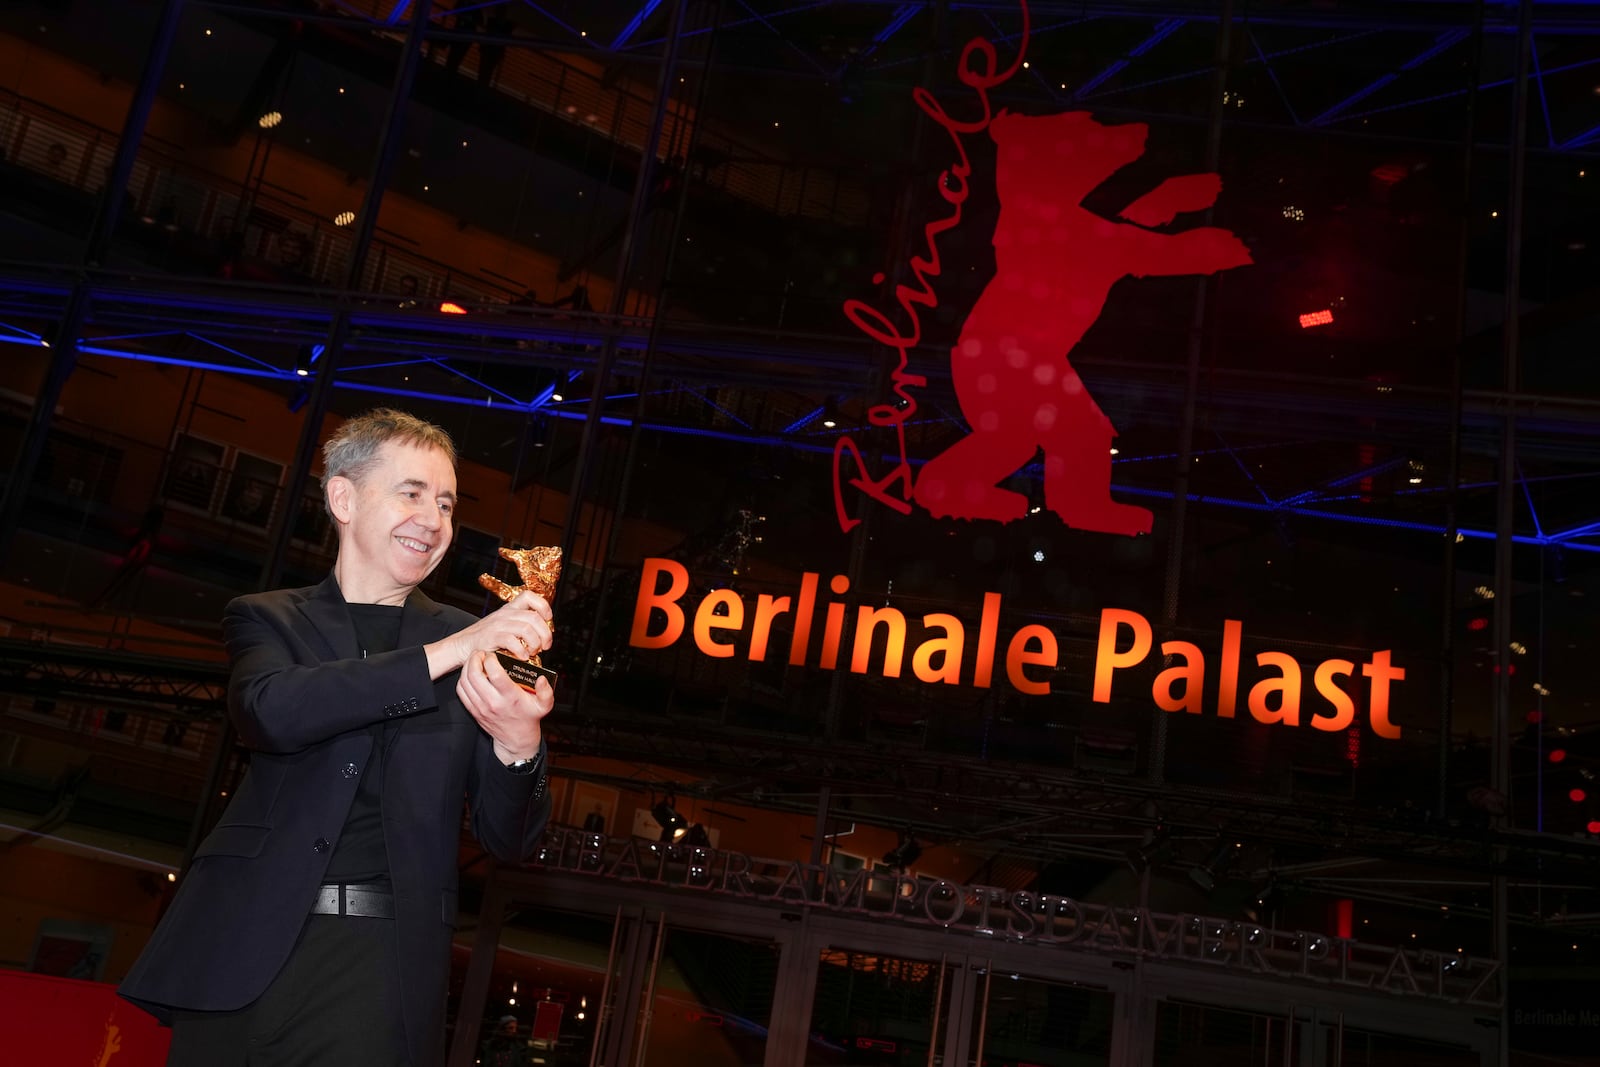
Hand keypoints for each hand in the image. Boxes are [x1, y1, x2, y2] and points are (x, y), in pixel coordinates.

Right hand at [426, 590, 552, 678]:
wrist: (461, 645)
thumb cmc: (486, 639)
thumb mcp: (504, 626)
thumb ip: (521, 626)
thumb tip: (544, 636)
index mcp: (509, 609)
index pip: (529, 595)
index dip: (543, 605)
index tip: (548, 619)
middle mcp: (504, 614)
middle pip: (533, 617)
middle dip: (545, 633)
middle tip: (545, 646)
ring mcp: (497, 625)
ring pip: (526, 629)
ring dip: (535, 643)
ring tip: (533, 652)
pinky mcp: (491, 637)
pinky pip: (513, 641)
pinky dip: (522, 651)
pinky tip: (522, 657)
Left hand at [457, 649, 552, 762]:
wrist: (516, 739)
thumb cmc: (529, 718)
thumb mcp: (544, 705)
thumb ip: (546, 691)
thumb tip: (541, 679)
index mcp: (510, 697)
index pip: (495, 674)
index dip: (491, 660)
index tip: (494, 655)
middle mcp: (493, 702)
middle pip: (475, 675)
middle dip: (475, 659)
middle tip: (481, 653)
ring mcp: (481, 707)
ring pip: (465, 682)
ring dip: (467, 667)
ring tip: (475, 661)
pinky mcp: (473, 711)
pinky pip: (461, 692)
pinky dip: (463, 679)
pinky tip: (470, 674)